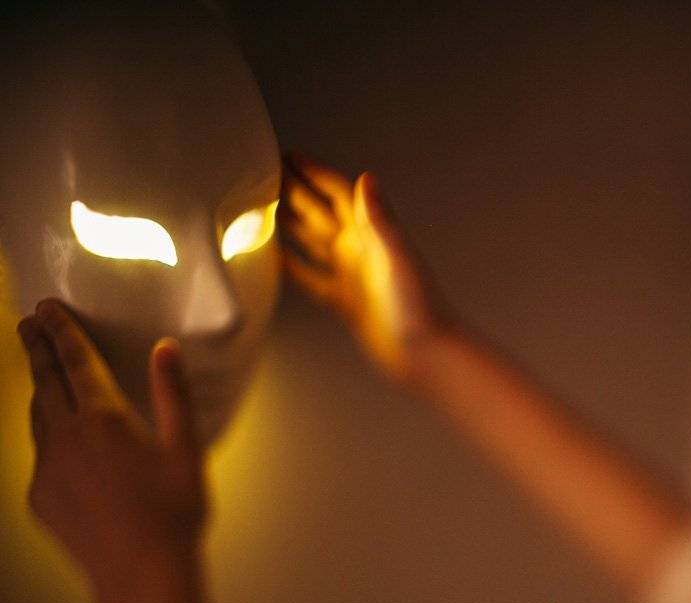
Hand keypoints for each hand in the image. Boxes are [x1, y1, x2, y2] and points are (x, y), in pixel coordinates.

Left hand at [18, 300, 206, 601]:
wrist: (143, 575)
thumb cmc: (175, 512)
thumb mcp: (186, 449)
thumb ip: (173, 394)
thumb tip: (165, 349)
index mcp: (105, 419)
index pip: (74, 363)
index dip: (60, 332)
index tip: (46, 309)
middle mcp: (66, 438)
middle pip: (44, 383)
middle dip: (36, 349)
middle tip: (28, 323)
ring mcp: (47, 469)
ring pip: (37, 418)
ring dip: (39, 390)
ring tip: (41, 374)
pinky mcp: (40, 497)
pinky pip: (41, 455)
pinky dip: (49, 437)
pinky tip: (64, 442)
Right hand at [279, 153, 443, 381]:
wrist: (427, 354)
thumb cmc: (418, 306)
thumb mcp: (396, 258)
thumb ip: (379, 220)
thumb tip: (365, 177)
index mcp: (372, 235)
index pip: (338, 194)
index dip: (315, 173)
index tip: (288, 155)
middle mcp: (360, 251)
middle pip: (320, 213)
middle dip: (294, 191)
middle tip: (262, 174)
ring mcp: (352, 276)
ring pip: (312, 242)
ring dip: (289, 225)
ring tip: (258, 209)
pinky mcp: (345, 302)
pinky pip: (311, 278)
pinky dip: (291, 267)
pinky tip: (272, 259)